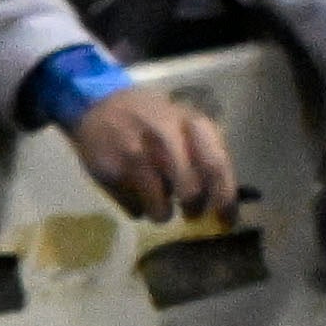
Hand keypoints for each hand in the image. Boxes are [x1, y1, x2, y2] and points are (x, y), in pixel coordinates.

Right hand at [67, 82, 237, 221]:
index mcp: (191, 124)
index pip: (215, 166)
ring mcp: (136, 155)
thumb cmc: (151, 118)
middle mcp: (165, 137)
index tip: (226, 221)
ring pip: (160, 207)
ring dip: (162, 214)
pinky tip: (135, 193)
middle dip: (193, 210)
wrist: (99, 105)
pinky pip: (134, 207)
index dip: (224, 199)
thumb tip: (220, 197)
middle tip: (190, 213)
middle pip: (190, 191)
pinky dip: (138, 208)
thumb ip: (205, 151)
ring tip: (159, 208)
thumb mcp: (184, 122)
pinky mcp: (112, 172)